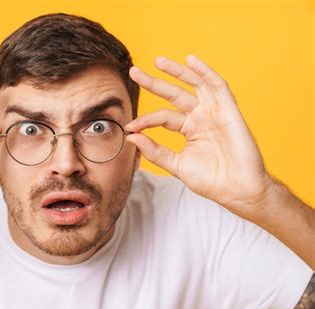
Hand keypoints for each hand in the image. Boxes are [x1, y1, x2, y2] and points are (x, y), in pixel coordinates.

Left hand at [125, 55, 272, 218]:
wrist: (238, 190)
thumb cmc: (211, 180)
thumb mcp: (176, 165)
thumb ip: (154, 151)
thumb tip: (130, 137)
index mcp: (188, 129)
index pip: (162, 117)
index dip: (145, 120)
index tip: (129, 127)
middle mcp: (200, 117)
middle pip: (174, 94)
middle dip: (154, 83)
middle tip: (134, 72)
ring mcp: (214, 112)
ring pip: (194, 84)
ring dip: (177, 71)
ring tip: (157, 61)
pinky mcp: (229, 111)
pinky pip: (217, 86)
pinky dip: (205, 72)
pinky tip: (191, 60)